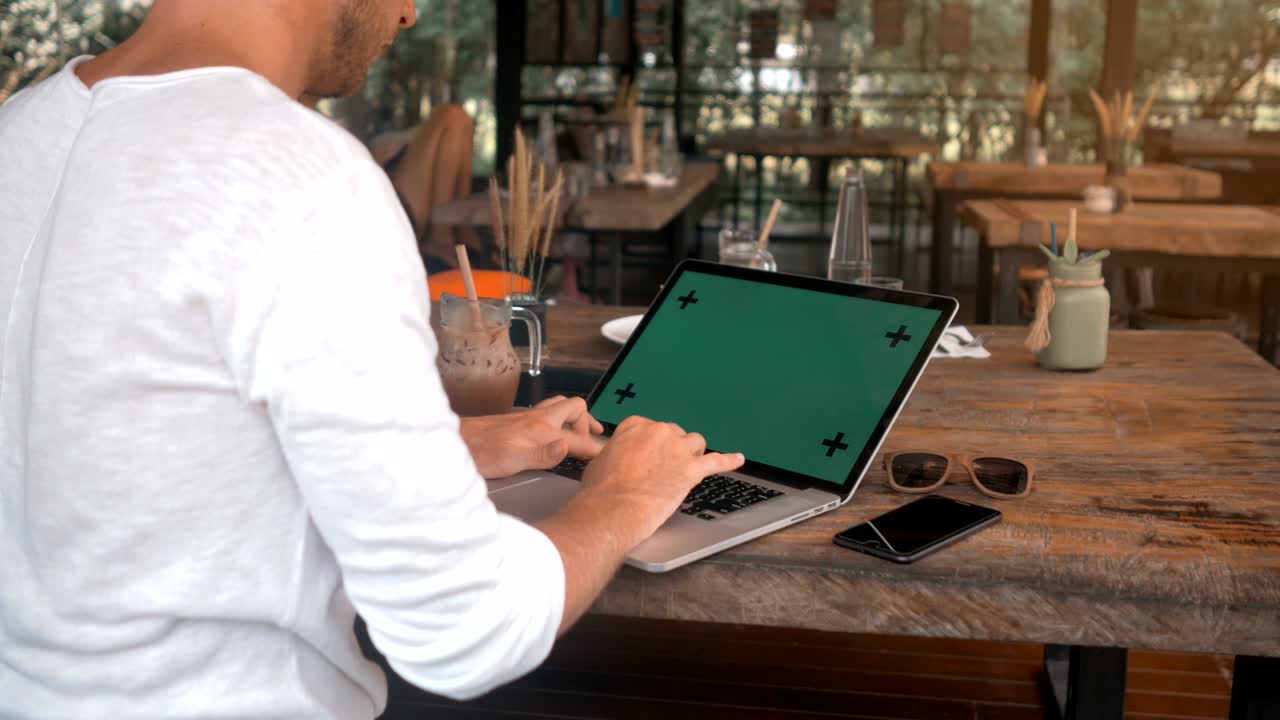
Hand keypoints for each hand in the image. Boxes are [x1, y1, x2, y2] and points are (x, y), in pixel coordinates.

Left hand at [459, 396, 604, 478]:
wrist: (456, 442)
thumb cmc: (482, 453)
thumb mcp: (513, 460)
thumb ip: (543, 455)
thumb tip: (568, 448)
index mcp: (543, 430)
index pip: (580, 439)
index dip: (597, 449)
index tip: (610, 458)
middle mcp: (539, 419)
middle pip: (575, 407)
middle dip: (589, 421)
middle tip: (595, 438)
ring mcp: (527, 417)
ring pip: (560, 405)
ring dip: (575, 415)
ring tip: (582, 429)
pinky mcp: (517, 420)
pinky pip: (547, 410)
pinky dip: (558, 416)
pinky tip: (551, 429)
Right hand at [579, 416, 744, 544]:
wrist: (611, 511)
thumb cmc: (600, 492)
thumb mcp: (600, 461)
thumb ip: (617, 452)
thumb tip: (618, 456)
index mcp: (635, 426)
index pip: (652, 428)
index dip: (654, 445)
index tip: (651, 455)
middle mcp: (658, 431)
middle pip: (675, 434)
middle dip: (673, 450)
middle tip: (665, 469)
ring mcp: (677, 449)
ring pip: (696, 442)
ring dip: (693, 453)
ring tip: (689, 466)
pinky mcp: (691, 469)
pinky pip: (717, 461)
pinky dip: (728, 460)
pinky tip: (737, 459)